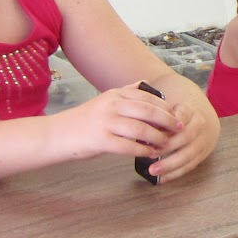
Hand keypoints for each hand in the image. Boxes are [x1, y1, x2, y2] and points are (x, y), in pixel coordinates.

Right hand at [57, 83, 181, 160]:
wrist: (58, 134)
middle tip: (179, 129)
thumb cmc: (86, 120)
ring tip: (166, 144)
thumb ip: (125, 93)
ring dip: (158, 138)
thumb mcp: (105, 99)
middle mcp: (112, 105)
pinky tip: (150, 154)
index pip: (148, 98)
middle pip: (149, 111)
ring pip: (141, 129)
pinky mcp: (101, 140)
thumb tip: (145, 84)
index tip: (177, 116)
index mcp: (115, 94)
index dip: (166, 108)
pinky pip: (129, 146)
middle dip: (168, 121)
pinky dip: (143, 151)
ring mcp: (106, 122)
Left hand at [142, 95, 220, 182]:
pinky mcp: (202, 155)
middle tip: (149, 154)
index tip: (151, 132)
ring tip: (153, 170)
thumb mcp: (171, 110)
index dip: (167, 126)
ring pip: (188, 154)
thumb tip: (138, 129)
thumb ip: (157, 117)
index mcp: (190, 111)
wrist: (206, 123)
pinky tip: (162, 179)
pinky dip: (175, 173)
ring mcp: (202, 141)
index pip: (180, 116)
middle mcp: (199, 126)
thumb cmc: (181, 117)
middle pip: (185, 137)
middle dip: (167, 147)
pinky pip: (190, 166)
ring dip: (170, 164)